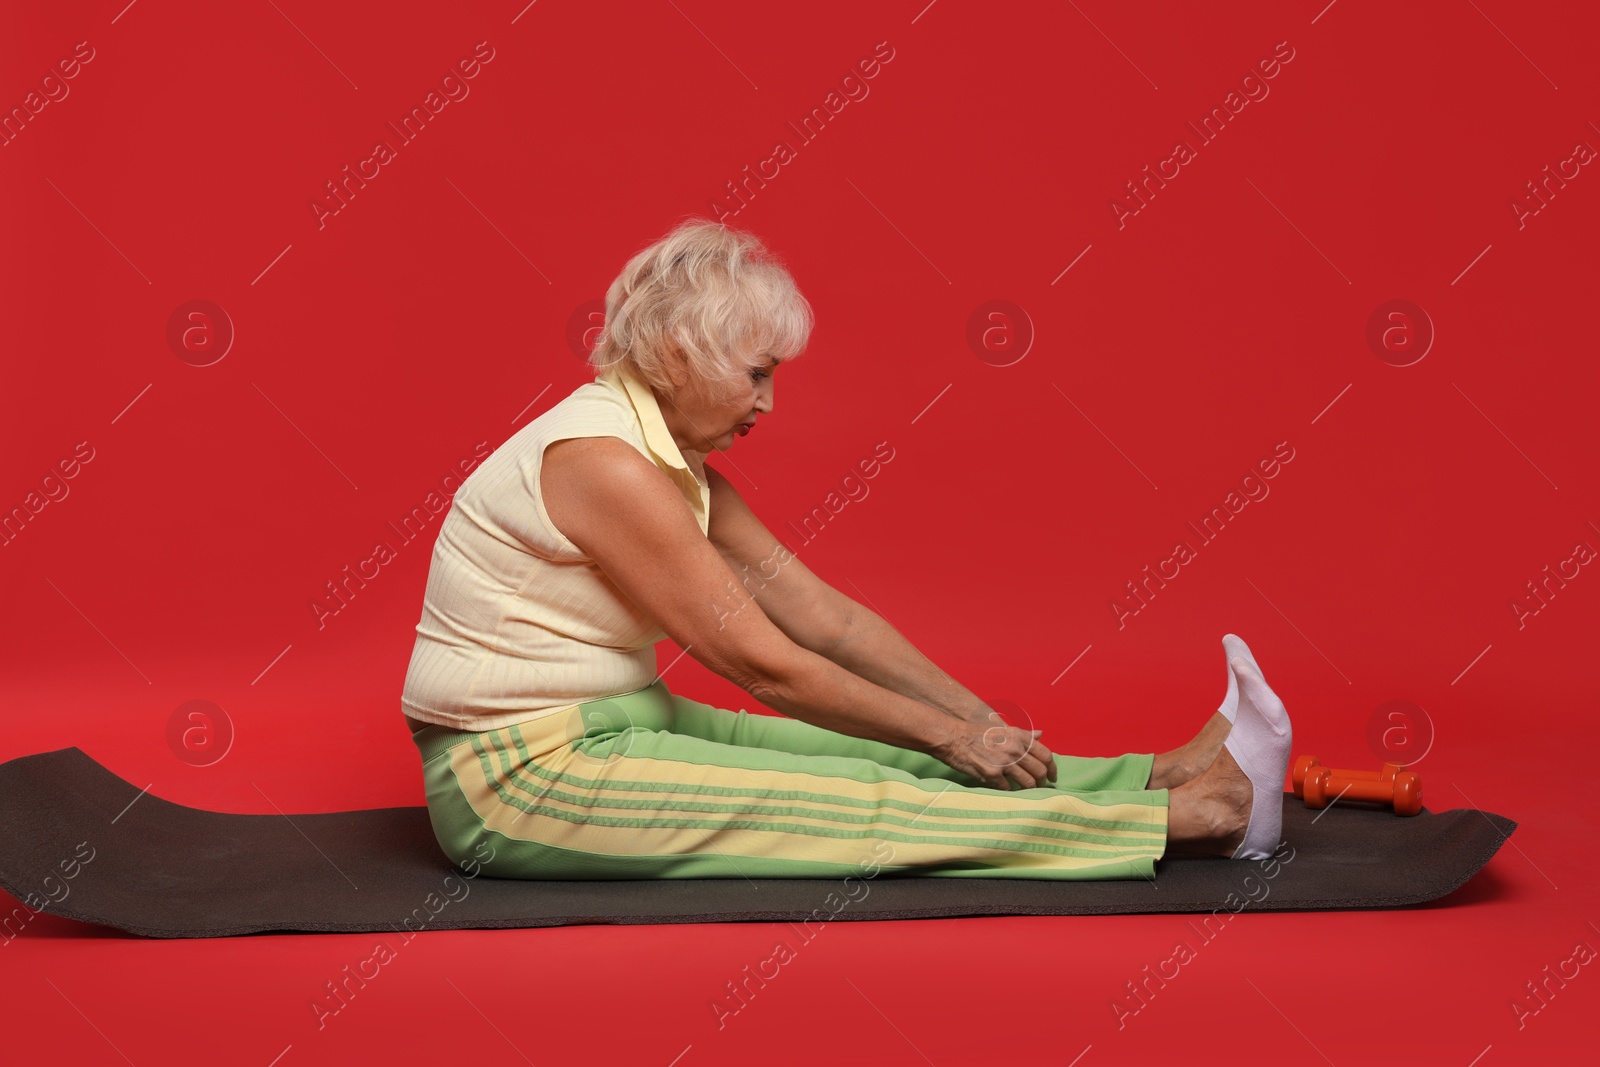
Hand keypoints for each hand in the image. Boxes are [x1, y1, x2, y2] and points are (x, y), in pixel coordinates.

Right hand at [932, 714, 1056, 790]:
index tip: (1053, 776)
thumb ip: (1024, 734)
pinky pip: (1009, 789)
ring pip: (1028, 783)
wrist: (953, 737)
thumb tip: (1042, 734)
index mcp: (1020, 736)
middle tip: (1041, 787)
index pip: (1046, 755)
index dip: (1053, 769)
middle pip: (1040, 771)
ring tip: (1028, 792)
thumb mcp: (1003, 728)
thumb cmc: (976, 733)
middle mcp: (1015, 749)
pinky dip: (1010, 792)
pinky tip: (1008, 790)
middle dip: (1043, 782)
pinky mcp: (993, 774)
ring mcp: (1005, 762)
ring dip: (1030, 789)